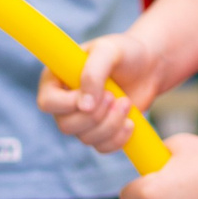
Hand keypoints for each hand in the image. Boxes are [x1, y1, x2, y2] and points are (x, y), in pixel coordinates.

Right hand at [35, 31, 165, 152]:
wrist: (149, 66)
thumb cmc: (125, 52)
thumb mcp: (108, 51)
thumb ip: (93, 74)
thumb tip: (84, 107)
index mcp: (56, 80)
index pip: (48, 103)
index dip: (69, 105)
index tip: (97, 93)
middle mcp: (64, 103)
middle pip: (66, 125)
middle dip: (95, 115)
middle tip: (114, 96)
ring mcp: (81, 120)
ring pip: (85, 138)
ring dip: (111, 124)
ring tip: (126, 102)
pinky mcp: (100, 132)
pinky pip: (101, 147)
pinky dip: (118, 138)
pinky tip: (130, 121)